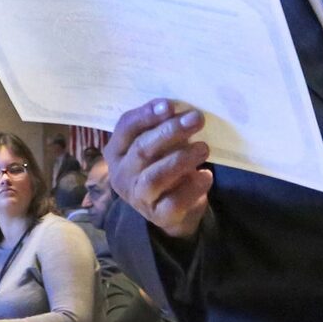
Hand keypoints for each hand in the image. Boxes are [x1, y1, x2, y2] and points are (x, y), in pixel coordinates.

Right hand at [104, 98, 212, 238]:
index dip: (146, 115)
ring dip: (181, 159)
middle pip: (141, 150)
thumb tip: (182, 110)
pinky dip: (192, 187)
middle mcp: (121, 174)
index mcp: (116, 151)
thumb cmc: (161, 165)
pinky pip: (174, 201)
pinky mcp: (158, 216)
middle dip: (170, 132)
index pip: (125, 128)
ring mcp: (138, 197)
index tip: (169, 105)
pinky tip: (206, 176)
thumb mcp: (157, 145)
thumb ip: (161, 128)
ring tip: (204, 148)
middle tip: (196, 119)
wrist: (172, 210)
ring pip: (155, 177)